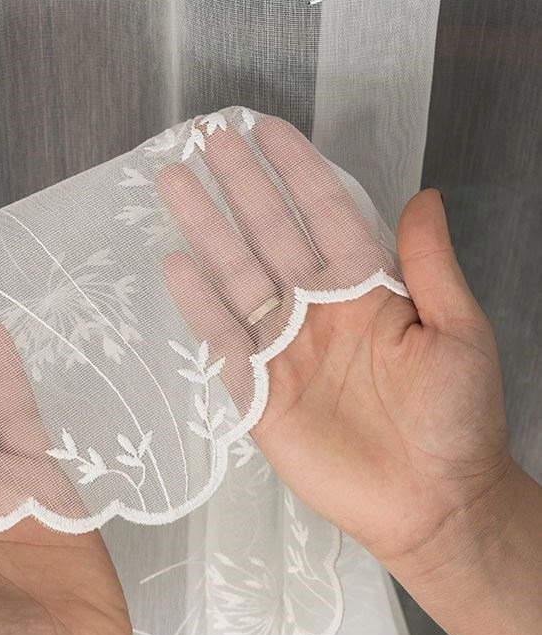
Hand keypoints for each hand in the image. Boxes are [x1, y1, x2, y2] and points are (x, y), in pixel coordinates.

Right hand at [156, 114, 514, 570]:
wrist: (434, 504)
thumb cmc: (458, 419)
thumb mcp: (459, 333)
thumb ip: (431, 265)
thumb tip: (422, 195)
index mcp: (366, 290)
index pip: (323, 214)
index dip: (295, 171)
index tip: (266, 130)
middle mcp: (318, 309)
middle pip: (269, 234)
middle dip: (239, 185)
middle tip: (207, 138)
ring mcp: (285, 348)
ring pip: (237, 276)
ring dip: (206, 229)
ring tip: (174, 184)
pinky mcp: (259, 393)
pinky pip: (224, 341)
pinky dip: (199, 305)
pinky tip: (176, 265)